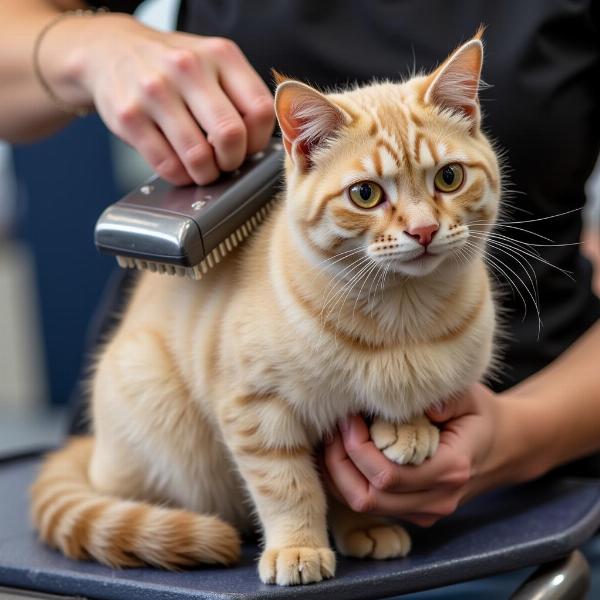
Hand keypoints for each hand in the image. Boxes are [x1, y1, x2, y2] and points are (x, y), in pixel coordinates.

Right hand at [42, 13, 274, 184]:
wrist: (110, 51)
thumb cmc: (173, 69)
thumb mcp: (213, 64)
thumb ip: (241, 97)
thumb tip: (259, 146)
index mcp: (220, 55)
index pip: (260, 111)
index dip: (258, 141)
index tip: (247, 147)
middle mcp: (188, 68)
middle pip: (231, 136)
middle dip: (232, 162)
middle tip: (224, 163)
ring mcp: (155, 91)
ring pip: (198, 157)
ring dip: (206, 174)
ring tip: (202, 169)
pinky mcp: (129, 116)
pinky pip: (167, 165)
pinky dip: (179, 176)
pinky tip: (180, 167)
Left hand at [321, 384, 540, 525]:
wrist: (503, 446)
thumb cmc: (481, 416)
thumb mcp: (471, 397)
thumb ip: (450, 398)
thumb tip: (426, 405)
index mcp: (450, 470)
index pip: (388, 476)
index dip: (358, 448)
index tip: (350, 417)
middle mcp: (437, 499)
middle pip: (369, 497)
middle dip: (340, 463)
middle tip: (334, 428)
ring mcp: (425, 511)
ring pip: (364, 505)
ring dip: (339, 474)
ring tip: (333, 439)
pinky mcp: (414, 512)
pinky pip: (371, 504)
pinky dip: (348, 482)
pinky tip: (343, 452)